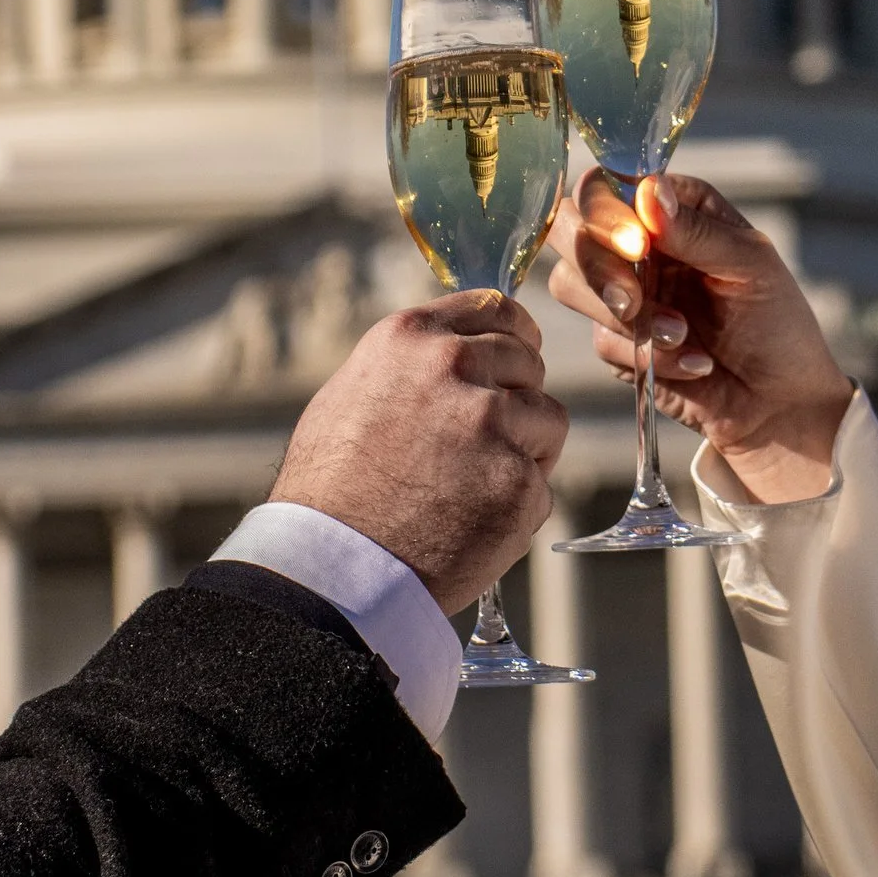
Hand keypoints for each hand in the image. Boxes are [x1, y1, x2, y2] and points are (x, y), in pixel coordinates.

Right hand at [271, 291, 568, 613]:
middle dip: (518, 397)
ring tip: (476, 487)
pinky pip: (541, 484)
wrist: (331, 568)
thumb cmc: (330, 489)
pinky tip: (474, 523)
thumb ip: (412, 366)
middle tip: (488, 441)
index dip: (514, 334)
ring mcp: (491, 423)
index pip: (495, 308)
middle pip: (528, 364)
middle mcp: (455, 366)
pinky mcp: (517, 481)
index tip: (519, 354)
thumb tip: (457, 351)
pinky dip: (518, 506)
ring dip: (526, 450)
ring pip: (548, 420)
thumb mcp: (354, 394)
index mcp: (411, 338)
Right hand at [548, 169, 852, 503]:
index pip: (607, 185)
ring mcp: (622, 291)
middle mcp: (639, 243)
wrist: (780, 405)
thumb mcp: (752, 266)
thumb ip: (697, 230)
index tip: (636, 246)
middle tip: (632, 299)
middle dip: (596, 265)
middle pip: (570, 227)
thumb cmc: (778, 324)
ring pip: (570, 284)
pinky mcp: (617, 340)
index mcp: (672, 208)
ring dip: (625, 316)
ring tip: (683, 336)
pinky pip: (600, 340)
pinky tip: (694, 365)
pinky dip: (649, 356)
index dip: (606, 212)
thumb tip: (648, 191)